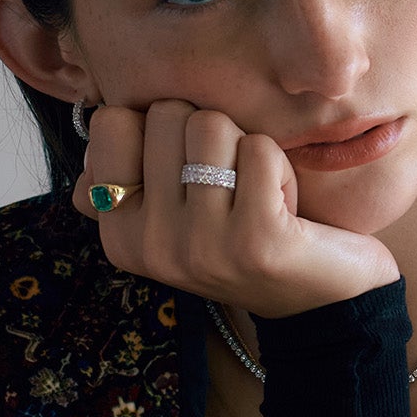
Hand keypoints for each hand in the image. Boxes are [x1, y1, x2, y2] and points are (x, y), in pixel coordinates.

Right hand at [76, 100, 399, 318]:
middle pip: (167, 115)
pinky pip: (260, 150)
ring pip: (212, 126)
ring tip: (257, 195)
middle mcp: (150, 245)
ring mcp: (200, 246)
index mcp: (119, 234)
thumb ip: (124, 174)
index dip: (161, 127)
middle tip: (231, 186)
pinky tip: (286, 209)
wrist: (321, 301)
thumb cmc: (244, 237)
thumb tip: (95, 121)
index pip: (112, 122)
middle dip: (210, 135)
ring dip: (246, 148)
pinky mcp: (255, 240)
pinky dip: (281, 168)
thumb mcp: (173, 214)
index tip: (186, 170)